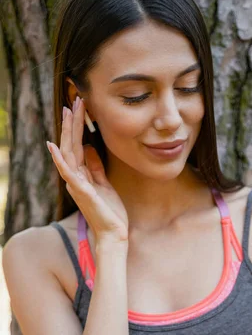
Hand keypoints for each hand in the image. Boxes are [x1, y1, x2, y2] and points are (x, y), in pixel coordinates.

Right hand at [47, 96, 128, 243]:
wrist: (114, 233)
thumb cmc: (110, 212)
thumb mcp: (104, 183)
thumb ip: (95, 167)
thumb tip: (89, 148)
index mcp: (82, 174)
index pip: (78, 145)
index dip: (79, 126)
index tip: (82, 106)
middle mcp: (75, 177)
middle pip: (71, 145)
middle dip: (73, 122)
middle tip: (76, 101)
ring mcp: (76, 184)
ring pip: (68, 153)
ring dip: (68, 132)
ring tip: (69, 112)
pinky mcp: (82, 192)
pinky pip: (69, 173)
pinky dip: (60, 159)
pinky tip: (54, 146)